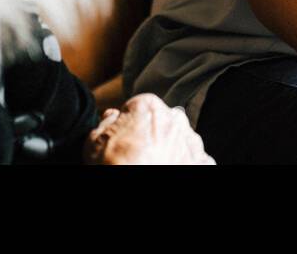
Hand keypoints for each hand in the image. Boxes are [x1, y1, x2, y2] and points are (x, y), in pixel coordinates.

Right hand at [83, 94, 214, 164]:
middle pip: (163, 119)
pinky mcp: (202, 162)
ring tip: (155, 163)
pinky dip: (188, 164)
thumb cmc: (113, 165)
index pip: (138, 106)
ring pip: (182, 138)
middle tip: (138, 152)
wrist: (135, 190)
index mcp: (148, 106)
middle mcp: (174, 118)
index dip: (128, 122)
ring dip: (173, 146)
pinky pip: (197, 159)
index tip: (122, 137)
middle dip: (153, 131)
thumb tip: (112, 115)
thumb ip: (105, 123)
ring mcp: (190, 141)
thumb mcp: (94, 142)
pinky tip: (172, 168)